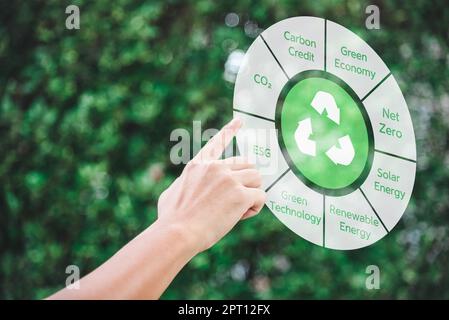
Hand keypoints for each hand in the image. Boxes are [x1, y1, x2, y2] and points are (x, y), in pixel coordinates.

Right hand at [157, 118, 265, 252]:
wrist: (176, 232)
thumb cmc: (170, 219)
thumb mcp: (171, 193)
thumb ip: (185, 184)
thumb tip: (185, 188)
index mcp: (198, 165)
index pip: (217, 142)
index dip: (230, 130)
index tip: (240, 120)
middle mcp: (215, 167)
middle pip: (246, 165)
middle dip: (246, 182)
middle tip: (236, 201)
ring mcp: (229, 179)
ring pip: (256, 178)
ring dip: (252, 193)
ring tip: (238, 209)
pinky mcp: (240, 194)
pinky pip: (260, 197)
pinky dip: (254, 208)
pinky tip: (240, 216)